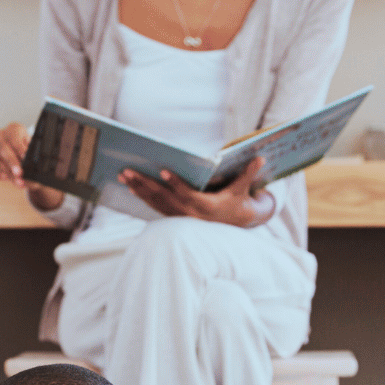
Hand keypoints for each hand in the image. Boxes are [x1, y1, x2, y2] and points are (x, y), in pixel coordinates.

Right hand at [0, 123, 64, 212]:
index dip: (20, 149)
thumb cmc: (29, 150)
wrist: (22, 154)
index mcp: (14, 129)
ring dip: (6, 171)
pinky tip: (5, 177)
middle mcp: (1, 135)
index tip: (25, 158)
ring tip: (18, 181)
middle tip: (19, 173)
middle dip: (12, 163)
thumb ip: (35, 155)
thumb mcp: (35, 148)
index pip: (14, 138)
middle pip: (3, 148)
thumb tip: (36, 168)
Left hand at [119, 156, 273, 227]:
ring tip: (123, 175)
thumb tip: (261, 158)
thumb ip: (248, 174)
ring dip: (138, 189)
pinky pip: (155, 207)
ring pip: (155, 203)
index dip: (175, 183)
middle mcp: (189, 214)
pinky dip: (142, 197)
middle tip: (127, 171)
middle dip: (144, 184)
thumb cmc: (236, 203)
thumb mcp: (243, 191)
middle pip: (163, 198)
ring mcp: (180, 217)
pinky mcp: (174, 217)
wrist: (232, 225)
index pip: (187, 194)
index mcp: (205, 207)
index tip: (163, 171)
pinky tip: (130, 186)